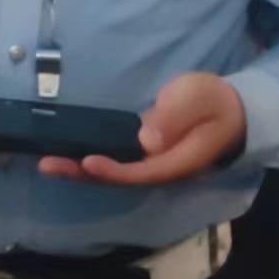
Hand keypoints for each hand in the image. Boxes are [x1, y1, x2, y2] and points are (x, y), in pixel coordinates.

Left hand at [37, 72, 246, 186]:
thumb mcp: (198, 98)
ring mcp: (150, 165)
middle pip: (119, 180)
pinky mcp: (142, 155)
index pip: (141, 172)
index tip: (88, 161)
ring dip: (79, 170)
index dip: (113, 171)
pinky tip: (65, 154)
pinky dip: (88, 161)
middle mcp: (160, 171)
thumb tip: (147, 140)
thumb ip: (175, 116)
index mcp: (177, 162)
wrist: (231, 111)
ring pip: (112, 174)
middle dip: (83, 174)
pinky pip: (113, 163)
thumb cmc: (214, 102)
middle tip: (48, 165)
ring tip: (47, 163)